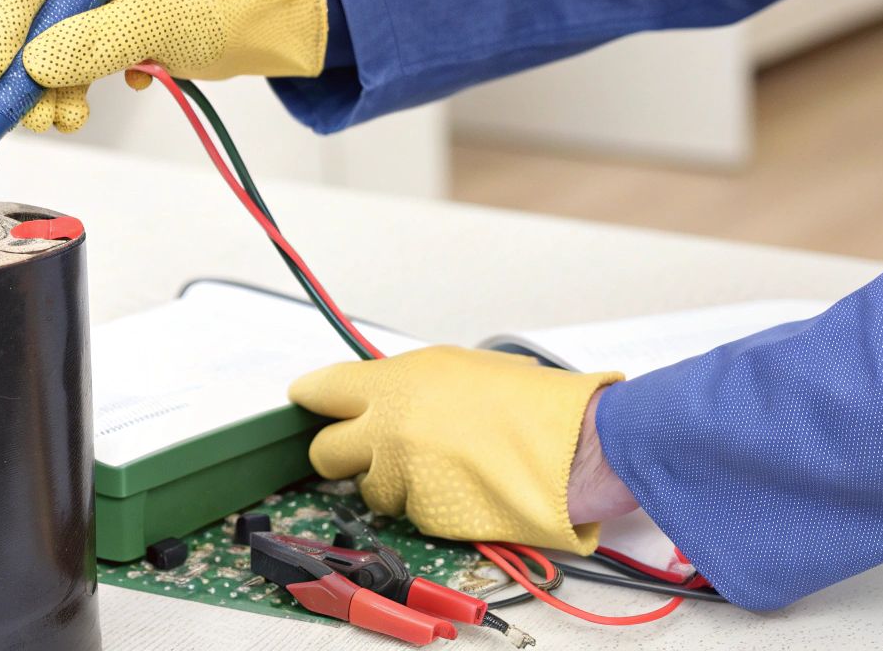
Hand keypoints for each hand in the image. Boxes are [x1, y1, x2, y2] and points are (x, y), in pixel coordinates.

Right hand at [0, 0, 328, 132]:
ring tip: (65, 121)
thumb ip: (91, 43)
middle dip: (29, 69)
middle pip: (36, 12)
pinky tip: (110, 93)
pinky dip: (84, 81)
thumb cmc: (226, 6)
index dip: (0, 27)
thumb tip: (34, 67)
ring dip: (56, 85)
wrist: (275, 23)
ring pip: (57, 39)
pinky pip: (83, 51)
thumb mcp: (155, 24)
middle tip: (29, 116)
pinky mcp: (119, 18)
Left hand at [289, 346, 631, 552]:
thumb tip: (378, 398)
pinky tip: (463, 486)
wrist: (575, 446)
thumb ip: (406, 385)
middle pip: (326, 451)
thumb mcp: (459, 368)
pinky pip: (409, 512)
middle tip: (368, 450)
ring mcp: (403, 476)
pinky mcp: (425, 515)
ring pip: (370, 489)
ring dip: (393, 482)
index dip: (312, 399)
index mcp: (394, 382)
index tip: (308, 403)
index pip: (322, 390)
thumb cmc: (530, 403)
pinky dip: (428, 504)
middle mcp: (387, 428)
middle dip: (343, 453)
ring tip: (441, 466)